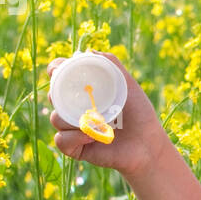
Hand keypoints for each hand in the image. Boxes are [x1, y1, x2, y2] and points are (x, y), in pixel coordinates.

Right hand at [44, 51, 168, 179]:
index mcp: (85, 91)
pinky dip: (74, 137)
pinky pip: (61, 140)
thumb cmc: (139, 113)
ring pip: (56, 119)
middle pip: (52, 96)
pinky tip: (92, 137)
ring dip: (73, 119)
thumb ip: (111, 65)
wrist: (147, 144)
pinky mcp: (74, 148)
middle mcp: (75, 108)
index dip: (55, 70)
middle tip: (78, 98)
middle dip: (57, 94)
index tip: (57, 70)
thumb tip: (89, 51)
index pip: (61, 77)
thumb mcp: (127, 84)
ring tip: (99, 121)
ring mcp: (73, 128)